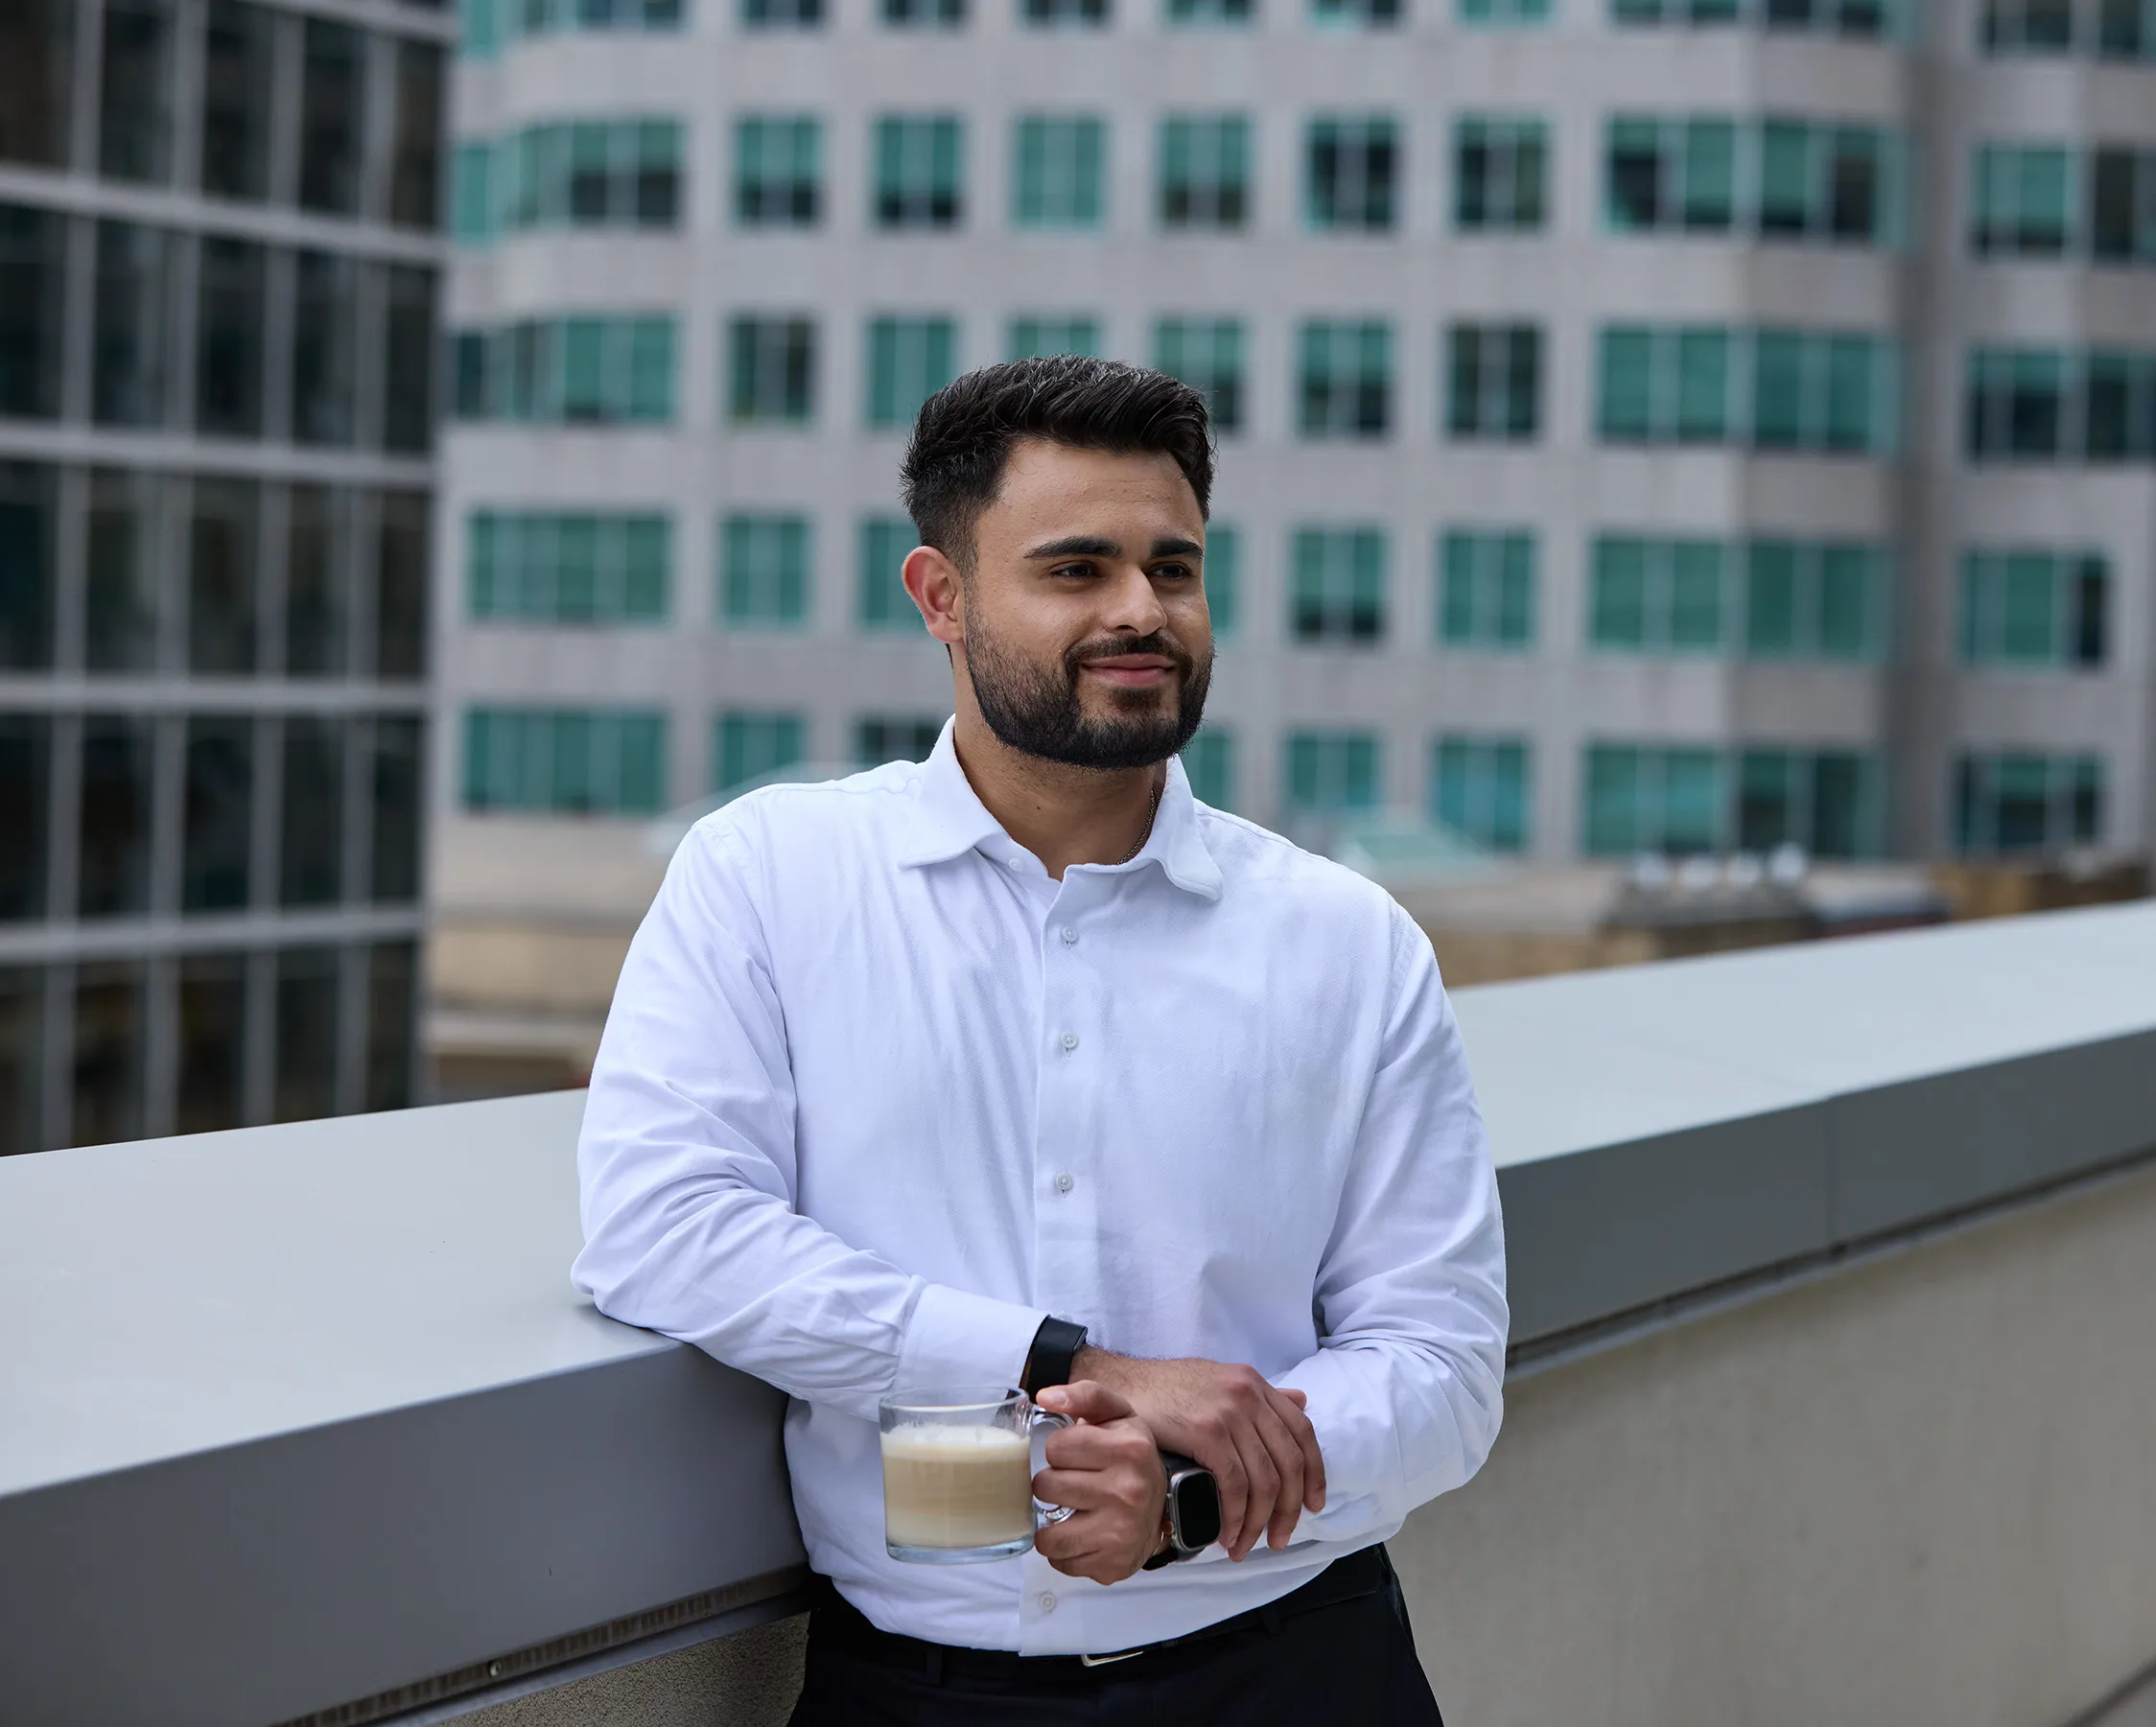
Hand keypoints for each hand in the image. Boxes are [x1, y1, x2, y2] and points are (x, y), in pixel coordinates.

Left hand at [1030, 1381, 1168, 1585]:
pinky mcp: (1113, 1565)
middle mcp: (1129, 1491)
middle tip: (1073, 1483)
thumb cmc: (1129, 1456)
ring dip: (1051, 1523)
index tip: (1076, 1454)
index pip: (1055, 1447)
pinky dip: (1064, 1550)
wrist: (1162, 1504)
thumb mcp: (1115, 1415)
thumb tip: (1045, 1396)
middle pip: (1046, 1487)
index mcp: (1129, 1448)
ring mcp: (1122, 1532)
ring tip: (1070, 1510)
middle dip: (1052, 1484)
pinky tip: (1081, 1534)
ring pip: (1047, 1534)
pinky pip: (1061, 1561)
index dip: (1060, 1450)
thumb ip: (1083, 1395)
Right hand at [1071, 1348, 1324, 1560]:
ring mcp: (1230, 1411)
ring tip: (1244, 1546)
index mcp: (1255, 1384)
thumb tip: (1302, 1400)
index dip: (1315, 1474)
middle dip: (1289, 1510)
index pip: (1302, 1432)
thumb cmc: (1163, 1391)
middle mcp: (1249, 1394)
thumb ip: (1260, 1397)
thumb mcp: (1218, 1384)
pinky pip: (1236, 1485)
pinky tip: (1225, 1533)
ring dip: (1258, 1523)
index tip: (1313, 1507)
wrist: (1116, 1386)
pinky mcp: (1207, 1431)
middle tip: (1279, 1540)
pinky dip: (1235, 1516)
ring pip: (1265, 1480)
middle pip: (1290, 1462)